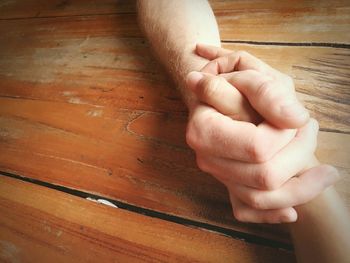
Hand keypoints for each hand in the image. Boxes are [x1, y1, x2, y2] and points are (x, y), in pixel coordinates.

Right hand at [185, 44, 338, 222]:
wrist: (221, 95)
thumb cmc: (236, 83)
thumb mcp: (253, 75)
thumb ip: (269, 93)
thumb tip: (296, 119)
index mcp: (204, 130)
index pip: (257, 148)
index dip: (288, 135)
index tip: (300, 116)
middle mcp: (206, 157)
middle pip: (264, 177)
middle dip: (301, 156)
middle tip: (312, 130)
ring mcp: (217, 174)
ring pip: (260, 199)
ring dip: (301, 186)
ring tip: (324, 170)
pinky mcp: (227, 184)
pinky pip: (246, 211)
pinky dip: (272, 214)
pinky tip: (292, 212)